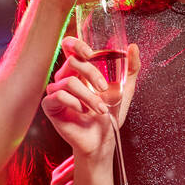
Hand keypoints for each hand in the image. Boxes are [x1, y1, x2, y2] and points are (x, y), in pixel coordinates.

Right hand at [42, 38, 141, 156]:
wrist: (102, 139)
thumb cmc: (110, 114)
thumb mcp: (125, 89)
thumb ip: (131, 68)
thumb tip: (133, 47)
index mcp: (79, 70)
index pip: (69, 47)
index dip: (76, 44)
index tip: (90, 53)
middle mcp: (65, 77)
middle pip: (72, 62)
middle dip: (92, 73)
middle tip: (104, 88)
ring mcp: (56, 91)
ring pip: (69, 81)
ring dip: (89, 96)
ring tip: (100, 109)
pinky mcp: (50, 105)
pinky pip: (59, 96)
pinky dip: (75, 103)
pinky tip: (83, 111)